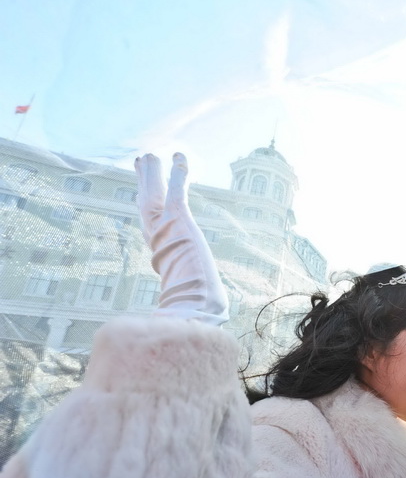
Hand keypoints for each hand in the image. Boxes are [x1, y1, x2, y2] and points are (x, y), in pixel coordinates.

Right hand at [135, 153, 228, 325]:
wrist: (193, 305)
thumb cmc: (192, 307)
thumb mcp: (187, 300)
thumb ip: (184, 305)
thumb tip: (188, 322)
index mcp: (160, 253)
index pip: (150, 226)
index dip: (146, 208)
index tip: (141, 197)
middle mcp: (158, 237)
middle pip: (146, 204)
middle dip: (144, 182)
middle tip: (140, 164)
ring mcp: (166, 227)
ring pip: (155, 192)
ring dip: (152, 172)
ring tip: (149, 155)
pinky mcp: (180, 219)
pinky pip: (177, 189)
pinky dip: (178, 172)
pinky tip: (179, 157)